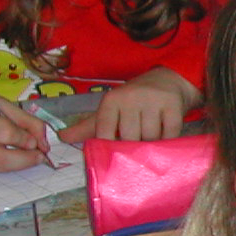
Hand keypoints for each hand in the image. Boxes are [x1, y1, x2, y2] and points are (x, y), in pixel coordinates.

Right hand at [0, 91, 50, 172]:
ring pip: (3, 167)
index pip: (6, 134)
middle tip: (42, 156)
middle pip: (3, 158)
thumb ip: (29, 122)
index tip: (36, 140)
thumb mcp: (7, 106)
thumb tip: (44, 145)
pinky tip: (18, 157)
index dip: (25, 139)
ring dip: (23, 163)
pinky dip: (13, 165)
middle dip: (27, 159)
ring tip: (33, 155)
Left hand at [69, 69, 200, 141]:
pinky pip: (170, 134)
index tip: (115, 154)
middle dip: (134, 147)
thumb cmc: (134, 101)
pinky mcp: (173, 105)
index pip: (104, 131)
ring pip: (150, 137)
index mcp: (111, 100)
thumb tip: (61, 138)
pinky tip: (166, 134)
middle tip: (137, 146)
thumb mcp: (110, 110)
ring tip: (152, 139)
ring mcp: (153, 100)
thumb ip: (88, 127)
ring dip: (152, 144)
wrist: (167, 81)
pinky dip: (169, 140)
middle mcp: (130, 97)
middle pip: (129, 137)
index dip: (109, 147)